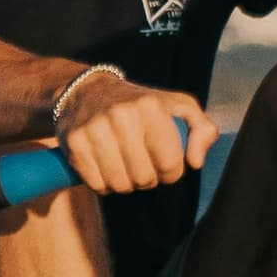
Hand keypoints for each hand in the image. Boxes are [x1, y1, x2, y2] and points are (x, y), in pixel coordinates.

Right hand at [46, 74, 214, 196]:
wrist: (88, 91)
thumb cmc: (142, 105)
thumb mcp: (179, 107)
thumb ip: (202, 130)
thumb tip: (195, 162)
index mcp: (151, 107)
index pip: (170, 163)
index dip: (171, 172)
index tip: (164, 162)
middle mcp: (122, 116)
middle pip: (144, 178)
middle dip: (148, 178)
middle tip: (142, 164)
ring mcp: (95, 128)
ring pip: (120, 184)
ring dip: (126, 184)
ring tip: (125, 165)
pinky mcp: (75, 142)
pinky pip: (96, 184)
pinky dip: (103, 184)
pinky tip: (106, 167)